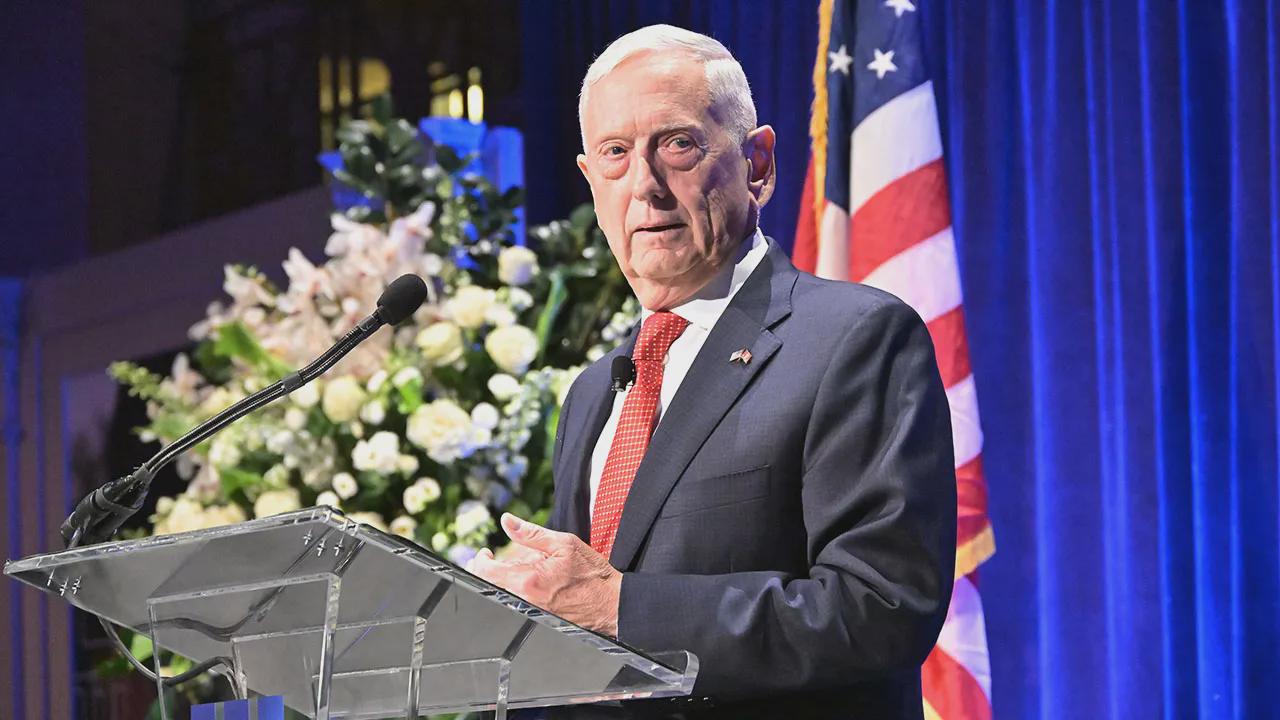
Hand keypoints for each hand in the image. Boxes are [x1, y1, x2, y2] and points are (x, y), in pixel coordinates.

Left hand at [467, 513, 621, 635]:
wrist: (610, 604)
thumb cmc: (591, 574)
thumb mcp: (563, 543)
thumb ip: (531, 533)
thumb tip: (507, 521)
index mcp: (527, 579)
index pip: (486, 572)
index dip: (480, 560)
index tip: (486, 552)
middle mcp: (524, 599)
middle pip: (490, 586)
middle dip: (489, 570)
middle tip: (495, 558)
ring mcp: (529, 611)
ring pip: (503, 594)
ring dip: (504, 580)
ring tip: (519, 568)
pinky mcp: (536, 618)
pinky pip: (516, 602)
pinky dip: (517, 590)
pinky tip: (530, 583)